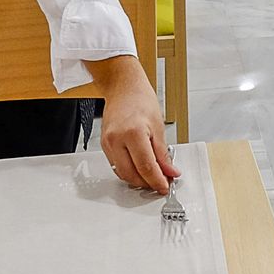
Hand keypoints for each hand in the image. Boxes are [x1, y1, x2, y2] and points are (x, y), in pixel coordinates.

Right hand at [85, 55, 179, 192]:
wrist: (123, 87)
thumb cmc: (141, 100)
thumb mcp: (158, 126)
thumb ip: (163, 153)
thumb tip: (170, 171)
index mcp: (133, 133)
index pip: (146, 166)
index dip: (157, 180)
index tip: (165, 186)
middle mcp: (117, 140)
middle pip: (131, 174)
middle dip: (147, 183)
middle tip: (161, 183)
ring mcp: (108, 143)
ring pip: (122, 173)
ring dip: (137, 179)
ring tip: (153, 177)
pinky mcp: (104, 144)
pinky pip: (116, 165)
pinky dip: (129, 170)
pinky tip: (140, 168)